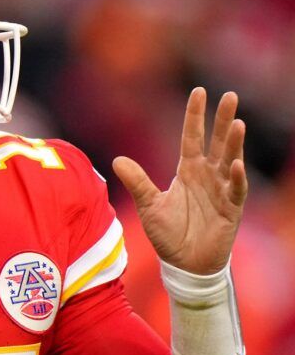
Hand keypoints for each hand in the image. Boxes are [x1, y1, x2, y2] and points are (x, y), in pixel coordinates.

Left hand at [113, 88, 247, 274]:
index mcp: (189, 170)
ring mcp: (222, 190)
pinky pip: (235, 190)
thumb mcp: (149, 206)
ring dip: (234, 143)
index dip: (195, 116)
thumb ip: (137, 182)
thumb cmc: (169, 234)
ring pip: (230, 161)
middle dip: (222, 119)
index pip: (192, 137)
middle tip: (230, 96)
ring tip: (237, 123)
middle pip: (217, 142)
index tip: (199, 92)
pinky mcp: (231, 209)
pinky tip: (235, 165)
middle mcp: (208, 175)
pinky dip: (236, 178)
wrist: (184, 263)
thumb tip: (117, 159)